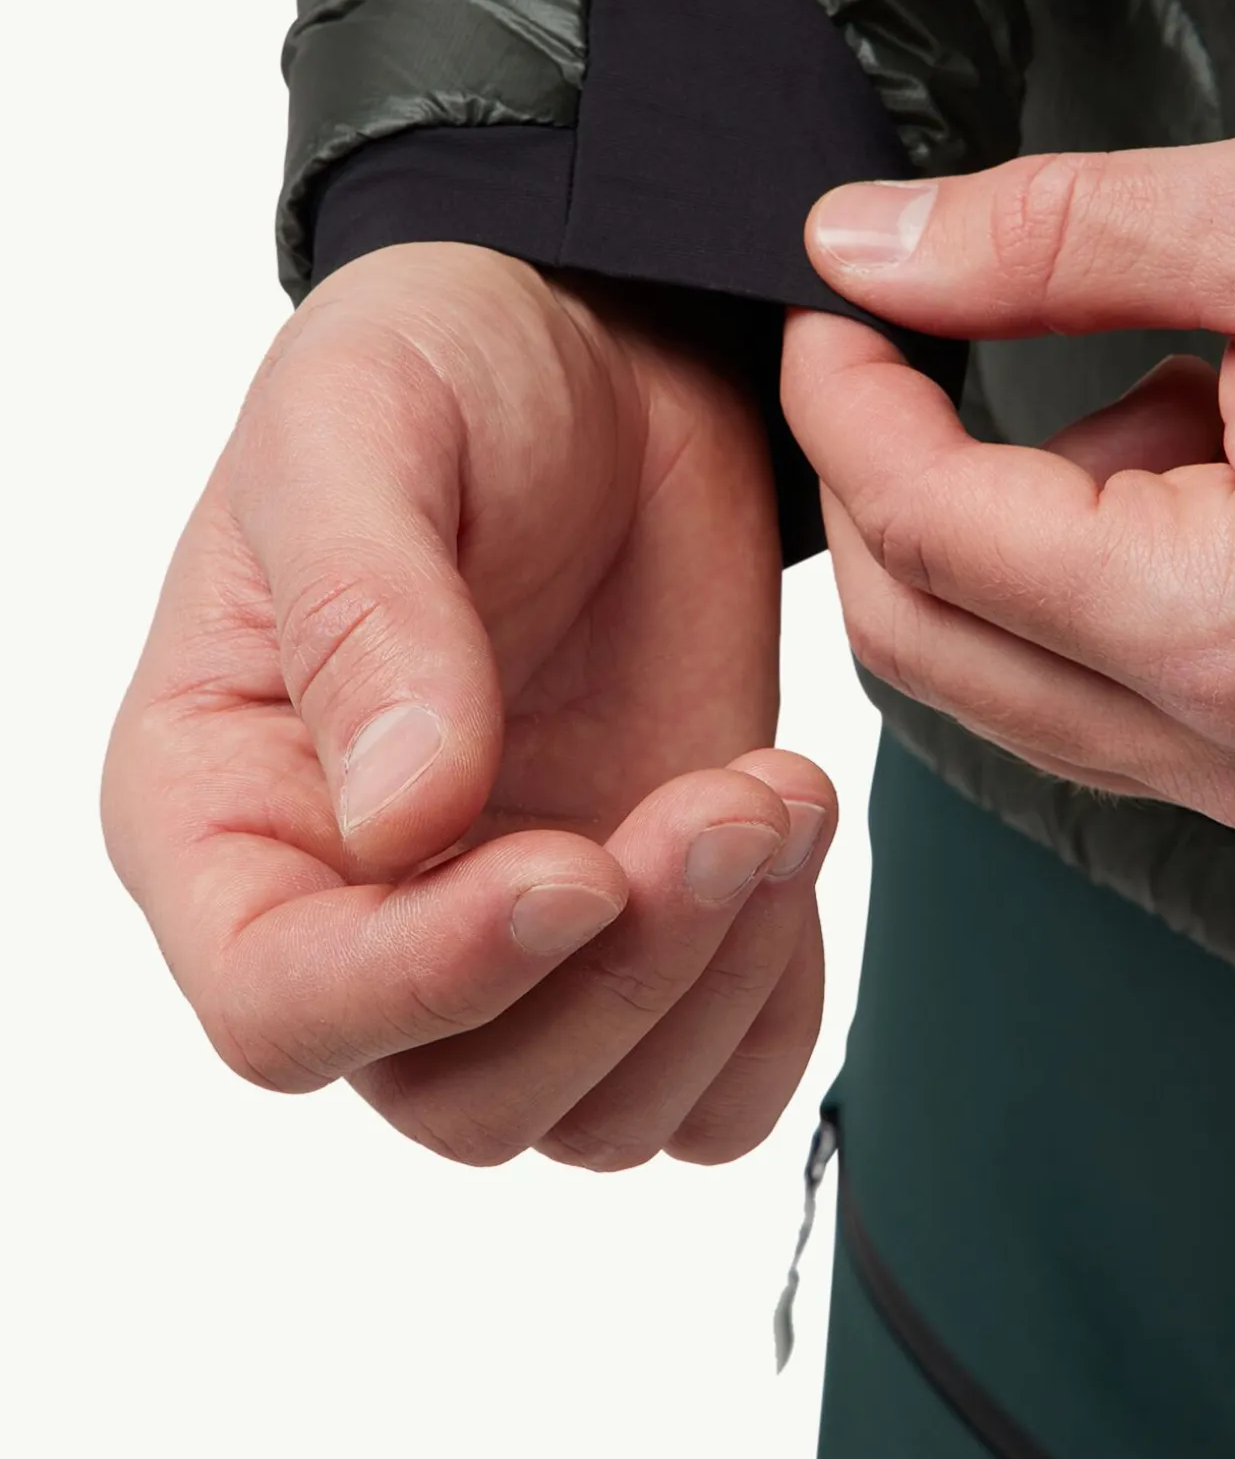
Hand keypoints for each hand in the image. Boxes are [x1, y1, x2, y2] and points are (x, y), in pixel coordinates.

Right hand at [104, 243, 833, 1168]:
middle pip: (462, 1097)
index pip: (282, 1008)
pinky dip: (772, 1008)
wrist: (604, 346)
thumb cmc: (444, 364)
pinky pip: (711, 1087)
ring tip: (776, 789)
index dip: (427, 978)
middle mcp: (352, 904)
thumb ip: (364, 612)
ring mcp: (506, 927)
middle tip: (726, 798)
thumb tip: (400, 823)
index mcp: (222, 806)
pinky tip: (789, 843)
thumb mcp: (364, 424)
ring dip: (713, 982)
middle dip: (617, 977)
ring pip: (596, 1113)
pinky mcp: (642, 922)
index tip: (574, 864)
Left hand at [783, 126, 1234, 845]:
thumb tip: (863, 247)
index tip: (832, 304)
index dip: (848, 404)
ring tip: (1169, 394)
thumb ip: (1044, 238)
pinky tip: (1207, 472)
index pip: (932, 533)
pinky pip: (1115, 706)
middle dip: (893, 484)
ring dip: (1016, 537)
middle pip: (938, 648)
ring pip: (1016, 688)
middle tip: (910, 339)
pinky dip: (1100, 587)